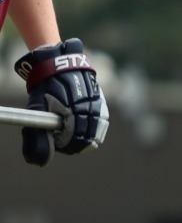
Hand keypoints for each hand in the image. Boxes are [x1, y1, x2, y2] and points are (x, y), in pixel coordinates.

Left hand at [16, 38, 108, 165]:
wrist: (59, 64)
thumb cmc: (45, 88)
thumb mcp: (37, 109)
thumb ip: (38, 134)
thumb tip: (42, 158)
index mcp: (71, 110)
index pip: (72, 137)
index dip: (65, 144)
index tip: (59, 144)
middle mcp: (87, 107)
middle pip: (87, 136)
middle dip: (77, 143)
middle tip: (67, 146)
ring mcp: (97, 104)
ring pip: (97, 130)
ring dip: (88, 138)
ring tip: (79, 141)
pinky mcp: (102, 101)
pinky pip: (103, 122)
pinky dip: (97, 130)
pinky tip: (89, 133)